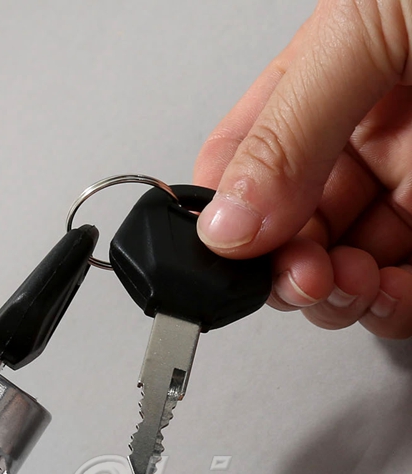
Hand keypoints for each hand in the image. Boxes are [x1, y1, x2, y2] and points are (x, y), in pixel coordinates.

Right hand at [193, 0, 411, 337]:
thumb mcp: (378, 20)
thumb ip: (291, 125)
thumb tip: (226, 222)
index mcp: (335, 74)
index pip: (241, 158)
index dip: (219, 212)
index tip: (227, 251)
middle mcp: (375, 132)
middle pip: (287, 227)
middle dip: (280, 266)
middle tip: (295, 274)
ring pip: (344, 268)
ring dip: (329, 295)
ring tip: (337, 285)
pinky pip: (410, 287)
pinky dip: (387, 306)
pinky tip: (381, 297)